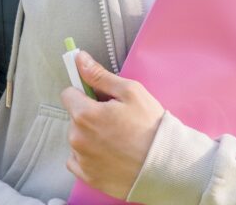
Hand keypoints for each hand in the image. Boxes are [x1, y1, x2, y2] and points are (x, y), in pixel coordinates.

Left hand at [60, 51, 164, 198]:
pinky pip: (78, 161)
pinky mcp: (88, 176)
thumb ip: (100, 75)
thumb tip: (79, 58)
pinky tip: (110, 155)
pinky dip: (90, 157)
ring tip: (117, 140)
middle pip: (75, 118)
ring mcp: (81, 159)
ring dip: (90, 137)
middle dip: (90, 116)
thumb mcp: (130, 92)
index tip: (100, 99)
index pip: (68, 94)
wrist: (166, 165)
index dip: (85, 93)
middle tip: (115, 121)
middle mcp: (77, 138)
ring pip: (77, 139)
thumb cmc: (150, 126)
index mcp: (84, 114)